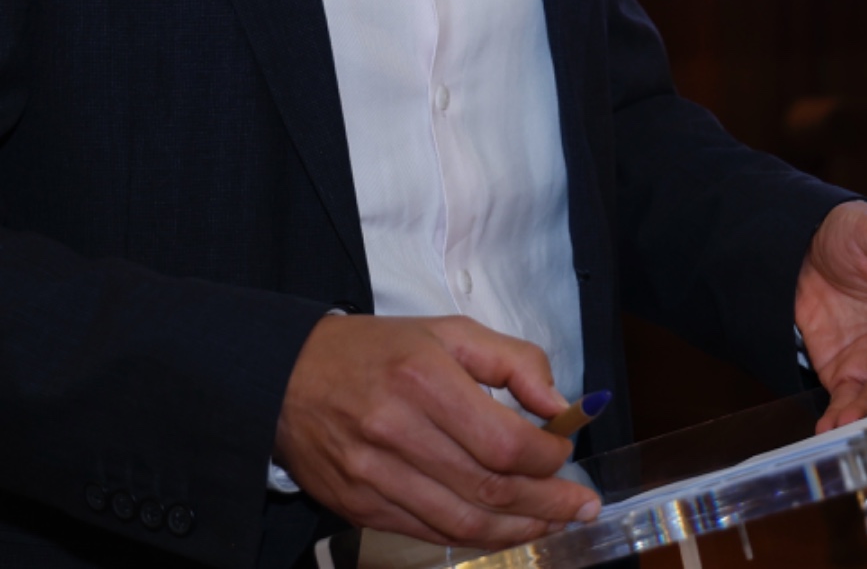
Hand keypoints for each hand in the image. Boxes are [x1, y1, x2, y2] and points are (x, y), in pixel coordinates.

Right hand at [274, 314, 602, 546]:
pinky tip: (502, 529)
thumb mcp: (448, 331)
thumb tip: (559, 406)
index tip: (566, 455)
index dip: (547, 459)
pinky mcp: (359, 507)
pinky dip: (473, 536)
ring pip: (462, 522)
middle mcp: (397, 431)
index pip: (504, 442)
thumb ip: (513, 361)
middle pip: (489, 488)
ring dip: (517, 530)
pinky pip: (429, 532)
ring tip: (552, 524)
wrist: (285, 377)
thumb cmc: (376, 351)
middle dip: (546, 504)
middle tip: (581, 508)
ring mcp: (374, 476)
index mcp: (424, 379)